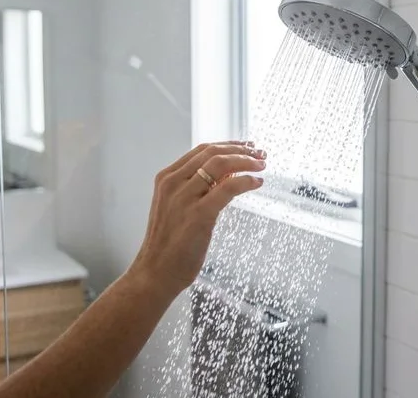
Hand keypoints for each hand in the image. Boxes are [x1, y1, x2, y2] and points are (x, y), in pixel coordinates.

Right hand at [129, 141, 265, 297]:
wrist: (155, 272)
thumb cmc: (169, 244)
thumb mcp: (178, 208)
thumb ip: (196, 189)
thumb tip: (228, 174)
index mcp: (166, 178)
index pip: (202, 150)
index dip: (228, 145)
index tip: (247, 146)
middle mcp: (173, 183)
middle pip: (213, 153)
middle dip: (241, 150)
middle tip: (260, 154)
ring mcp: (184, 198)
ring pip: (221, 164)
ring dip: (246, 161)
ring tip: (261, 165)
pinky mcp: (198, 214)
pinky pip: (228, 187)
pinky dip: (246, 181)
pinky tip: (257, 182)